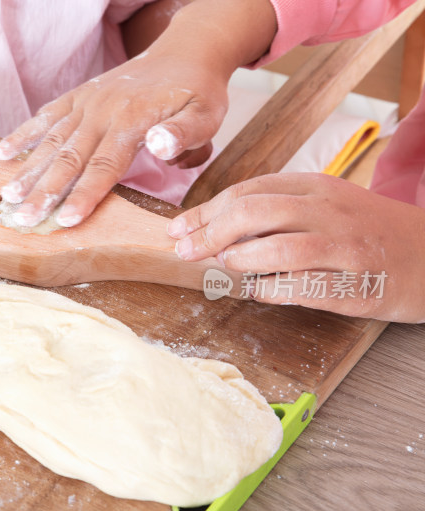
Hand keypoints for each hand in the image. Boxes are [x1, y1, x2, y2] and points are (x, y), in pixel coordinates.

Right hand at [0, 50, 224, 227]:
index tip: (64, 220)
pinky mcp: (78, 97)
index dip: (83, 195)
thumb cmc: (197, 92)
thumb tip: (159, 146)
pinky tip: (1, 152)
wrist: (184, 52)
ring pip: (51, 141)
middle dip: (44, 192)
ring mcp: (86, 103)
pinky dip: (22, 134)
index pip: (103, 166)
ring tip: (6, 195)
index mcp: (131, 120)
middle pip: (68, 158)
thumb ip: (184, 133)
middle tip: (22, 218)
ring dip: (27, 170)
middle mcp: (102, 111)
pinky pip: (46, 116)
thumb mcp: (205, 114)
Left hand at [167, 172, 424, 322]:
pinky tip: (257, 290)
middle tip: (186, 251)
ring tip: (227, 266)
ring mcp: (344, 247)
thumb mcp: (324, 203)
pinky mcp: (356, 284)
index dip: (205, 211)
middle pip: (254, 212)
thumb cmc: (365, 230)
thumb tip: (214, 226)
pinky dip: (269, 290)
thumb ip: (276, 208)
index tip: (179, 229)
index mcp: (315, 186)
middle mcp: (329, 210)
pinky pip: (302, 288)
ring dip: (239, 260)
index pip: (247, 191)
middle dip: (209, 232)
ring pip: (278, 248)